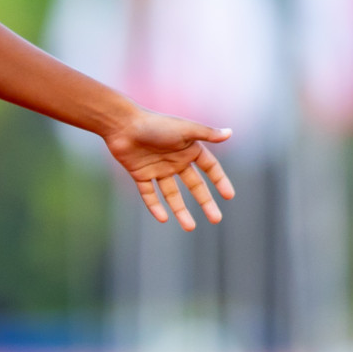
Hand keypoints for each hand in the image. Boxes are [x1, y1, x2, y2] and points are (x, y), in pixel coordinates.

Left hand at [103, 111, 234, 230]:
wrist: (122, 124)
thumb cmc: (155, 124)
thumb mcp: (185, 129)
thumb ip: (207, 133)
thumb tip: (230, 133)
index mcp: (188, 148)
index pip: (209, 168)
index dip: (220, 180)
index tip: (229, 196)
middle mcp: (174, 160)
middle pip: (194, 185)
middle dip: (205, 201)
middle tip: (216, 219)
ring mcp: (158, 168)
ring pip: (172, 194)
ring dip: (180, 210)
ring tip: (190, 227)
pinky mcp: (140, 174)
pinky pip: (149, 194)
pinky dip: (155, 206)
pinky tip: (163, 218)